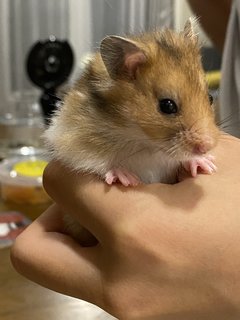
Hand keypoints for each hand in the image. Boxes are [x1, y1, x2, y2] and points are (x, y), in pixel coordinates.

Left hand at [11, 135, 239, 319]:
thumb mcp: (220, 165)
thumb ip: (168, 145)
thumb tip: (134, 139)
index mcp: (136, 230)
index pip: (58, 184)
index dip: (69, 165)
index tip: (89, 163)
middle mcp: (119, 280)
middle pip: (32, 252)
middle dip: (52, 218)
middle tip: (85, 201)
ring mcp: (126, 310)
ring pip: (60, 271)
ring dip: (76, 239)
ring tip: (116, 220)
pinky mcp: (137, 319)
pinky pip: (95, 282)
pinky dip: (103, 258)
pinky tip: (141, 242)